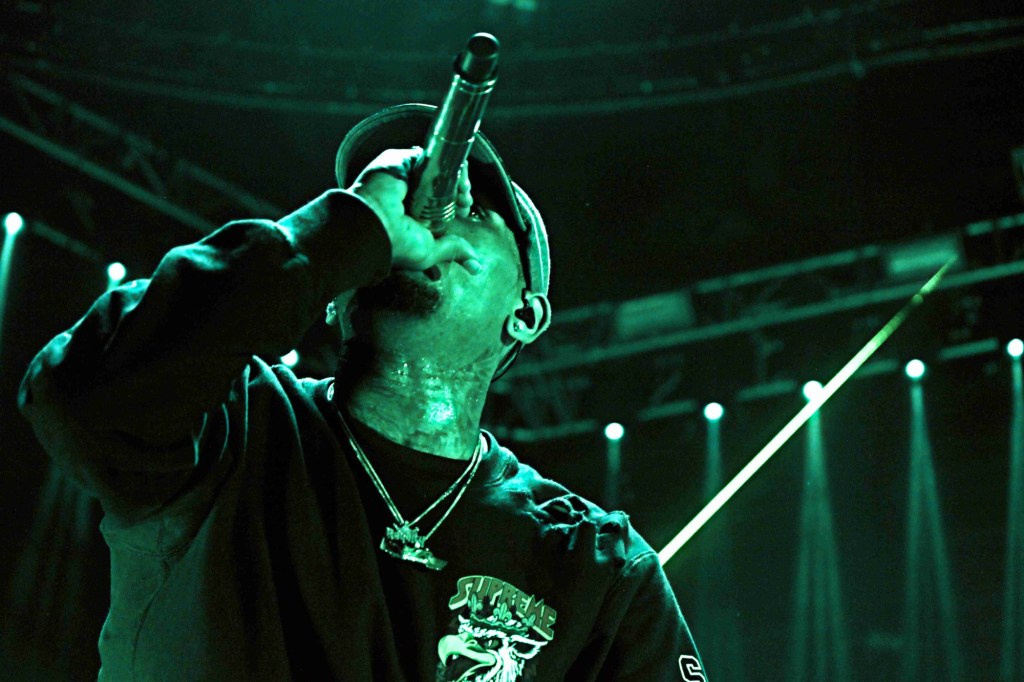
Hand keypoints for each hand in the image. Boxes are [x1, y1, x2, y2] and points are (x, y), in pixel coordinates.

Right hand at [350, 148, 481, 274]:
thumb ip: (453, 251)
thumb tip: (476, 267)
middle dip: (461, 189)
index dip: (460, 203)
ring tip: (463, 188)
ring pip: (440, 169)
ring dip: (457, 176)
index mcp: (417, 215)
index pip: (445, 203)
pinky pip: (431, 156)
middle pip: (445, 184)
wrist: (374, 226)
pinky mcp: (402, 161)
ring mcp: (407, 176)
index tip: (465, 207)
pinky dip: (448, 162)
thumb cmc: (397, 244)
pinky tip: (457, 174)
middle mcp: (412, 195)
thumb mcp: (430, 252)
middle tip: (465, 198)